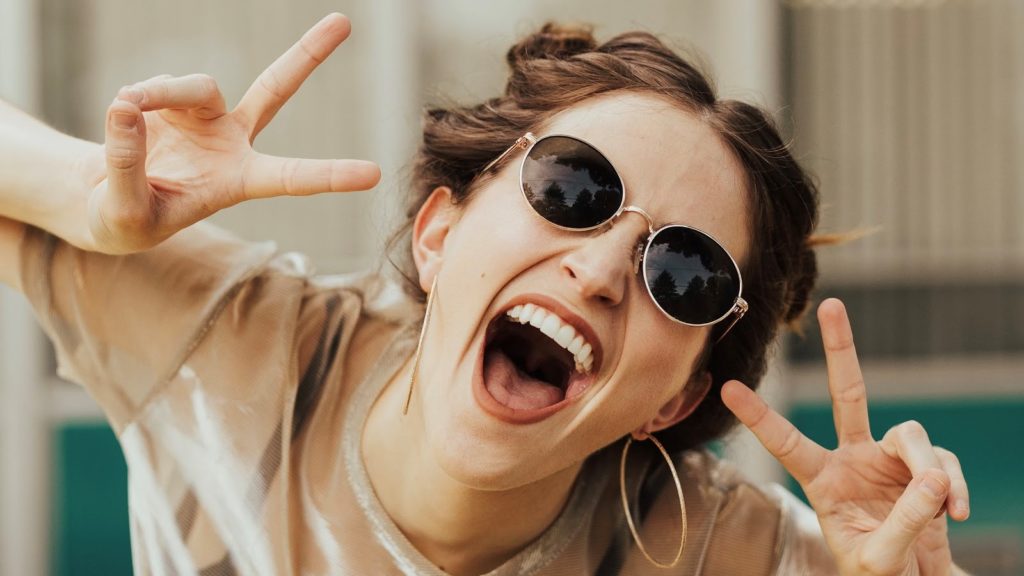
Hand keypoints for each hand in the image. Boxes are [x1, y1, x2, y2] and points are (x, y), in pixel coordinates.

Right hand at [83, 13, 378, 253]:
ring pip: (195, 85)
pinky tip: (124, 115)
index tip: (374, 174)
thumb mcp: (124, 212)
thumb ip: (127, 164)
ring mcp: (206, 115)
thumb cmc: (127, 220)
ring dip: (160, 94)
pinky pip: (157, 85)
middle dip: (308, 54)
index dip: (330, 176)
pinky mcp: (175, 99)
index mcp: (240, 181)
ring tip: (127, 111)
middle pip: (275, 89)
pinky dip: (137, 97)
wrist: (107, 200)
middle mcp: (233, 142)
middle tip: (344, 21)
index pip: (292, 178)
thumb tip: (126, 106)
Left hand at [722, 299, 969, 575]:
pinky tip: (956, 513)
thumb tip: (932, 480)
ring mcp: (889, 459)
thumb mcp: (877, 557)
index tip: (728, 388)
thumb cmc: (877, 571)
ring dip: (928, 468)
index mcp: (822, 480)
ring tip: (939, 507)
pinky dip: (953, 487)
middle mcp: (852, 458)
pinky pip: (943, 463)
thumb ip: (902, 521)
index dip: (759, 417)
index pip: (786, 443)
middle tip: (833, 304)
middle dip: (840, 349)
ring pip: (910, 433)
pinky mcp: (925, 468)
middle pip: (847, 393)